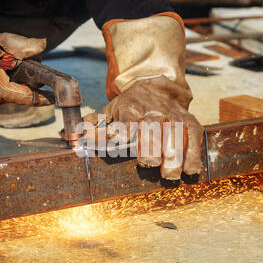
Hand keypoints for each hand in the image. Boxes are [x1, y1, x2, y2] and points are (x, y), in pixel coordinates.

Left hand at [84, 76, 203, 179]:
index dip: (122, 133)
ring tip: (170, 174)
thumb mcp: (110, 111)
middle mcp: (152, 111)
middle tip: (148, 163)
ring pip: (174, 136)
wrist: (158, 87)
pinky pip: (194, 138)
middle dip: (149, 148)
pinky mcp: (189, 121)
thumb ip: (93, 125)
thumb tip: (69, 136)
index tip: (118, 141)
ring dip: (173, 157)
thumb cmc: (130, 106)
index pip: (125, 122)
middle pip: (151, 131)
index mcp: (129, 107)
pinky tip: (190, 170)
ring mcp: (173, 116)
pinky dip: (193, 154)